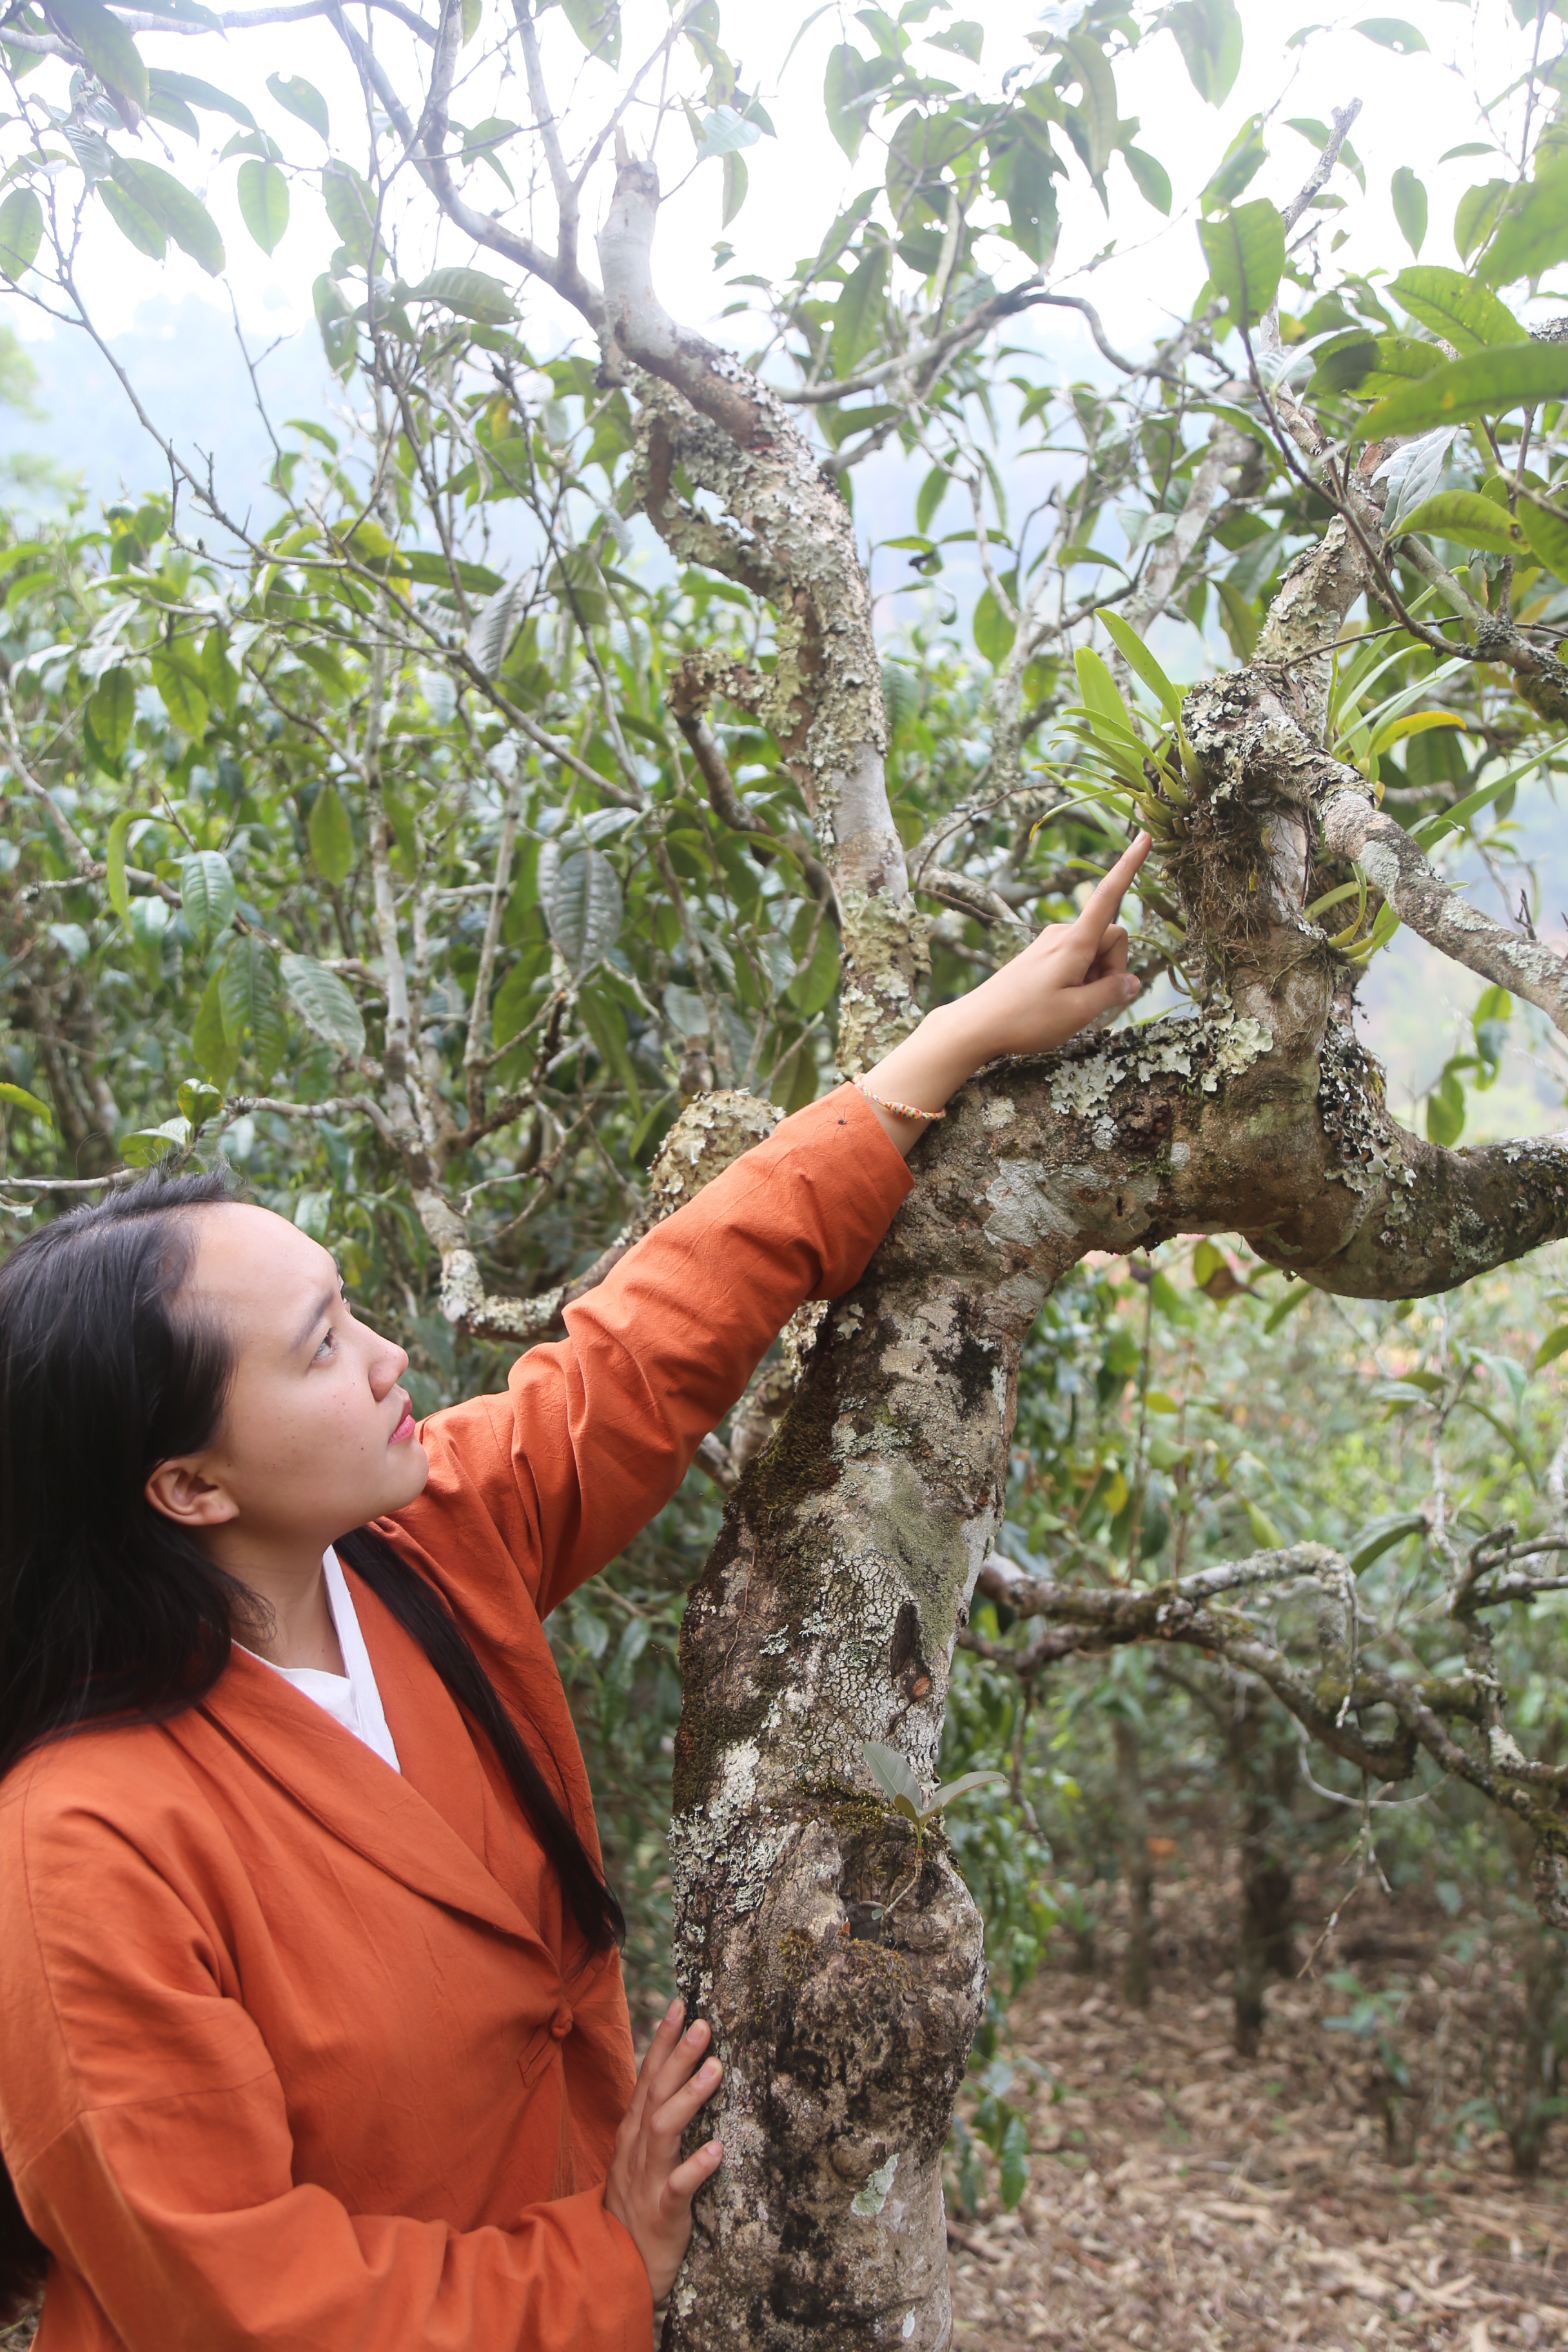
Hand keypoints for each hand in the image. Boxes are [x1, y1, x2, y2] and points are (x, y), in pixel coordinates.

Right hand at [603, 1996, 723, 2301]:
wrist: (617, 2266)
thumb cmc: (638, 2202)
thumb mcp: (639, 2154)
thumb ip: (654, 2115)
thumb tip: (676, 2073)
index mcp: (633, 2133)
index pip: (647, 2078)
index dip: (662, 2042)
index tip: (680, 2005)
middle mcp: (636, 2150)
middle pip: (656, 2094)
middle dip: (678, 2057)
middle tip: (703, 2025)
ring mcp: (647, 2179)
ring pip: (664, 2131)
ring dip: (689, 2098)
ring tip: (715, 2070)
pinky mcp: (663, 2212)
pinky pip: (678, 2188)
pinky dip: (695, 2167)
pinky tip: (717, 2150)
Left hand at [859, 832, 1150, 1152]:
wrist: (975, 1025)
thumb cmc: (1025, 1019)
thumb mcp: (1078, 1013)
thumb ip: (1112, 993)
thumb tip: (1132, 982)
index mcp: (1074, 942)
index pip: (1108, 895)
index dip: (1129, 867)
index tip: (1145, 838)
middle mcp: (1062, 934)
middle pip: (1111, 937)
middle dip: (1113, 966)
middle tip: (1088, 1000)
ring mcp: (1050, 943)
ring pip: (1094, 951)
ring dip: (1095, 976)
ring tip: (1066, 1004)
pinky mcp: (1041, 955)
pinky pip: (1076, 959)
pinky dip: (1079, 979)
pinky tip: (1056, 1002)